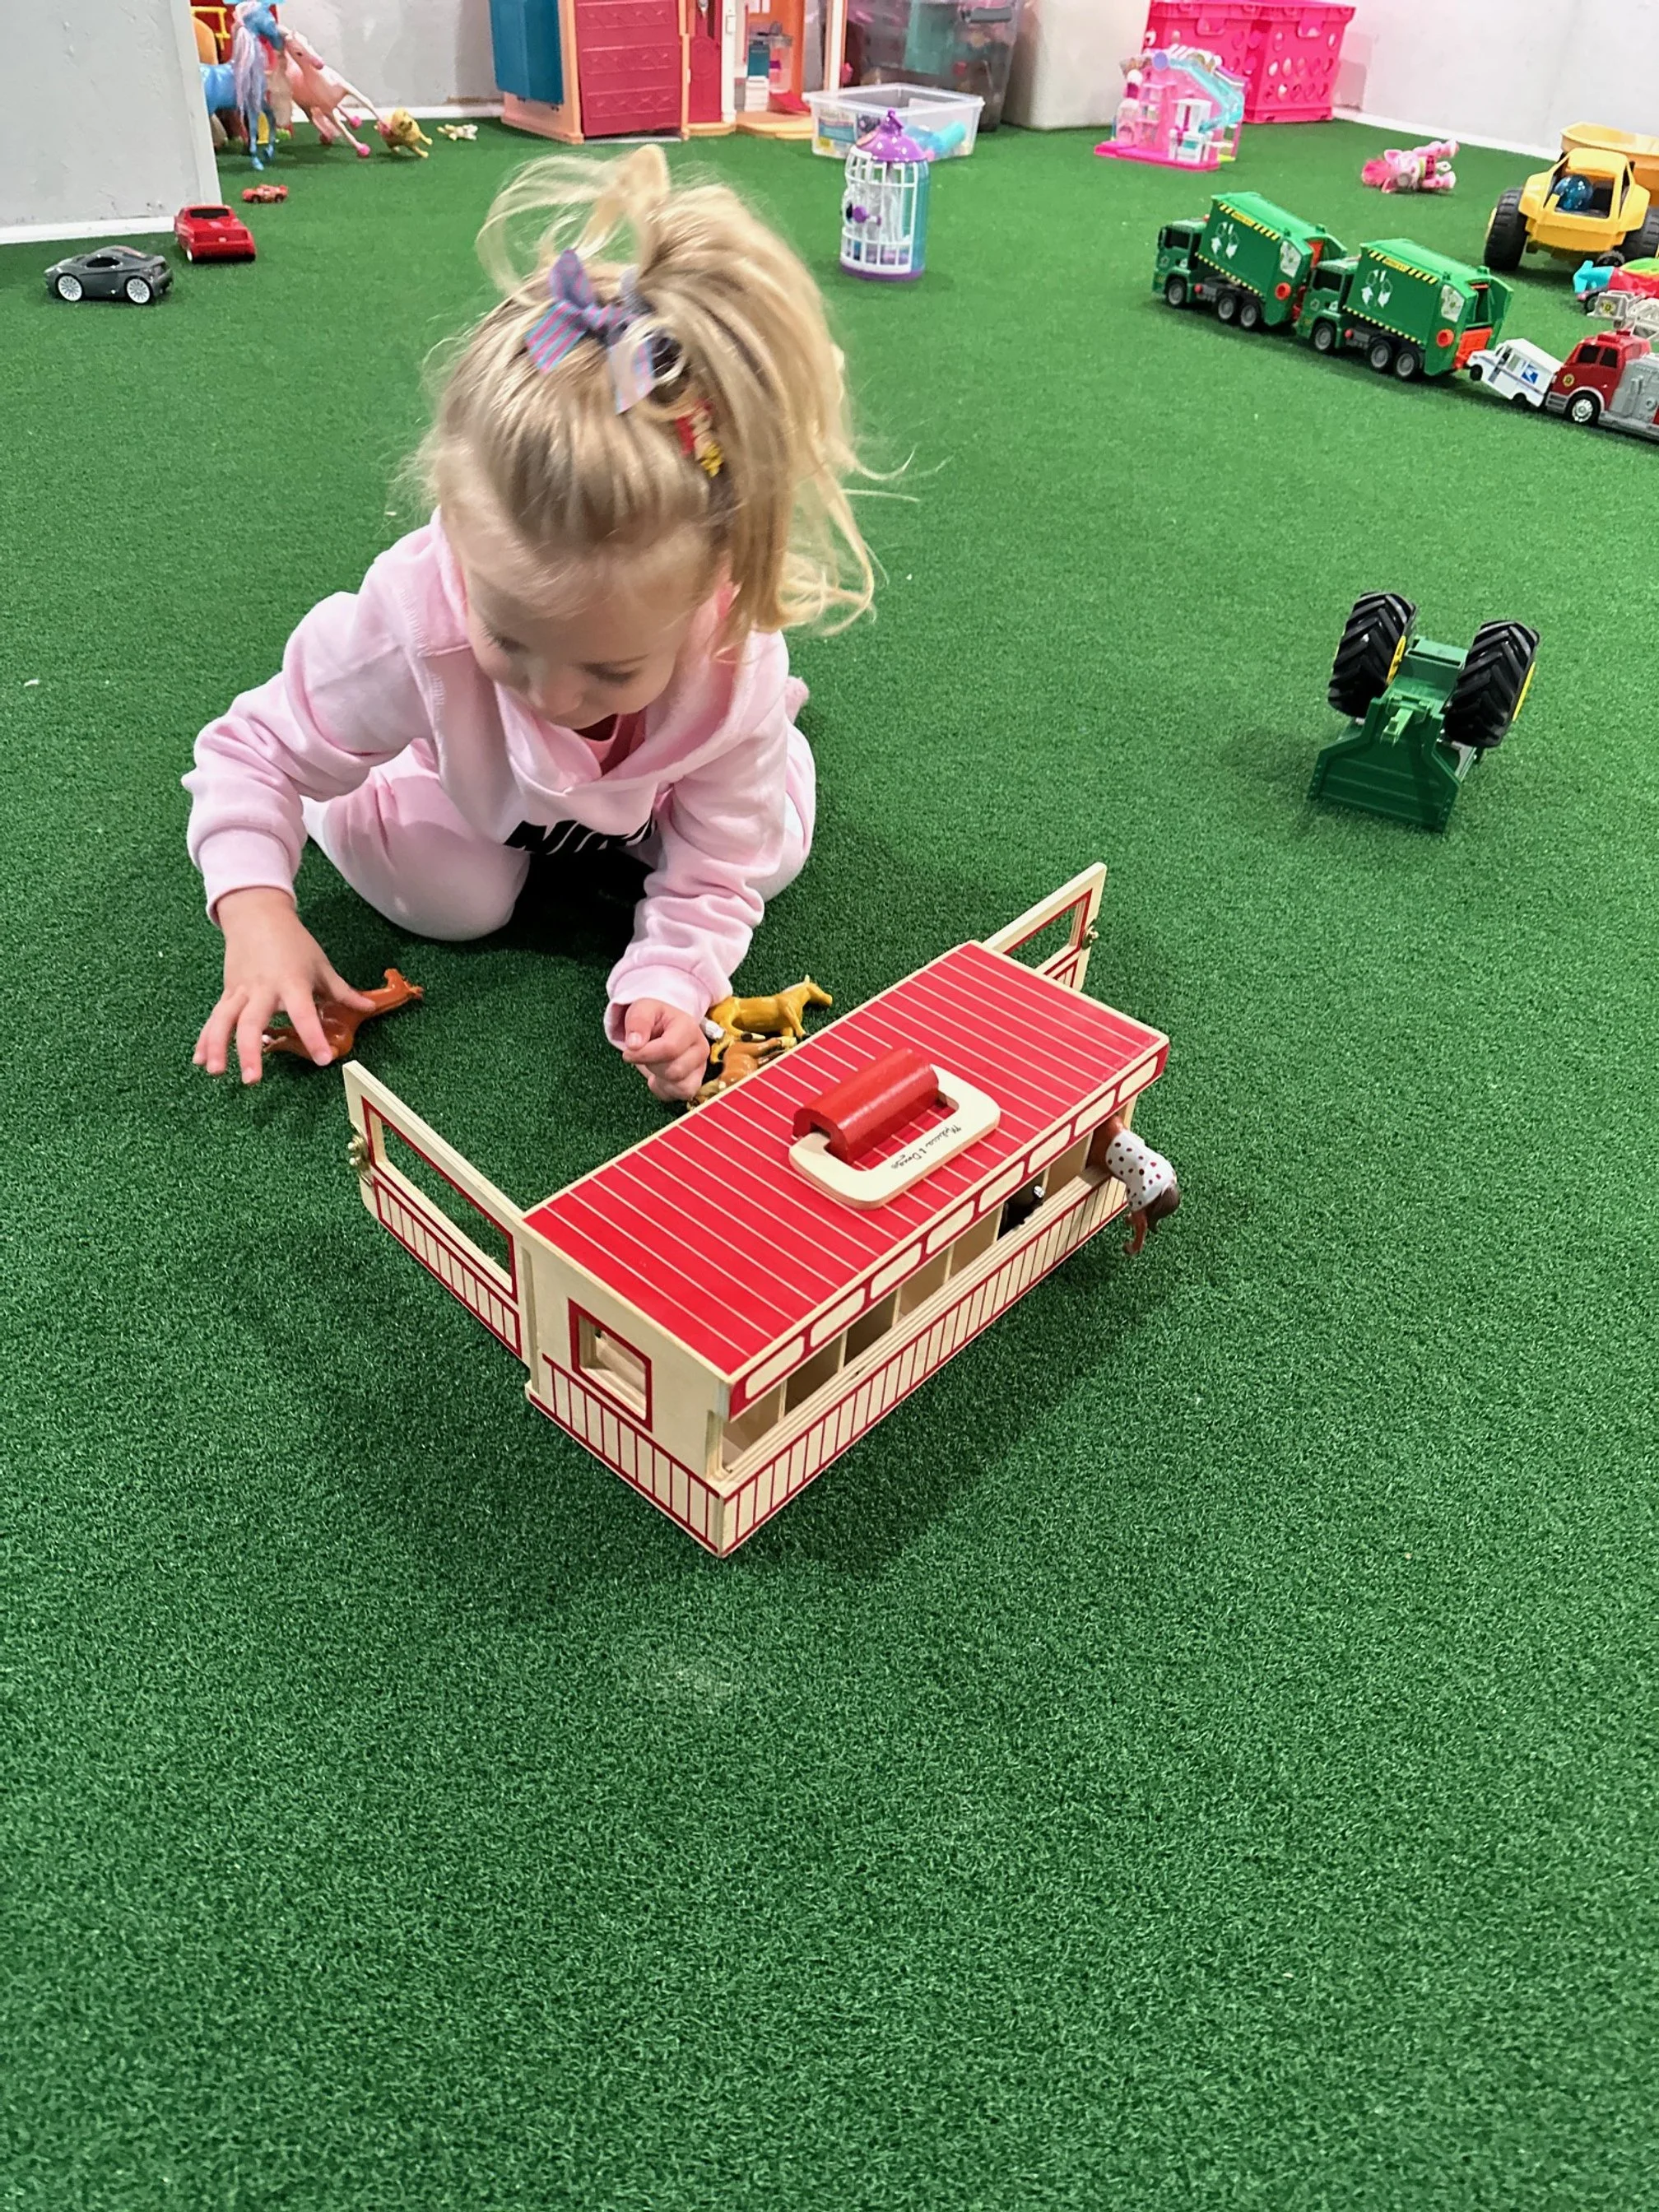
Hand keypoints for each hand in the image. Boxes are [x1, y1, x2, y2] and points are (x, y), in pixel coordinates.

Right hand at [194, 886, 374, 1083]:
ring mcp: (240, 991)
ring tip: (217, 1072)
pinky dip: (206, 1039)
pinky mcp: (227, 992)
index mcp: (291, 983)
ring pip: (224, 1021)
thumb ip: (343, 991)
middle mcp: (262, 989)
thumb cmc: (293, 942)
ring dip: (218, 1047)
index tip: (323, 1059)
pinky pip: (214, 1018)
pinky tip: (200, 1060)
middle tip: (253, 1079)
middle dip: (249, 1051)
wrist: (257, 915)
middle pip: (251, 1022)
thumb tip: (369, 1007)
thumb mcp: (321, 965)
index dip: (313, 1036)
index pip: (303, 1014)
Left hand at [620, 999, 708, 1102]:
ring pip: (680, 1086)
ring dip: (659, 1078)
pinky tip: (659, 1076)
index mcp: (689, 1027)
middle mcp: (700, 1049)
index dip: (644, 1054)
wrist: (662, 1026)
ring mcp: (700, 1068)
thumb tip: (634, 1044)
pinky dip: (664, 1089)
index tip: (628, 1052)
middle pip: (674, 1071)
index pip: (669, 1049)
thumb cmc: (653, 1018)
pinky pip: (679, 1095)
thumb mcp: (642, 1009)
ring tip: (654, 1063)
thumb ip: (638, 1022)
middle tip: (645, 1054)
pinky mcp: (695, 1082)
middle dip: (652, 1065)